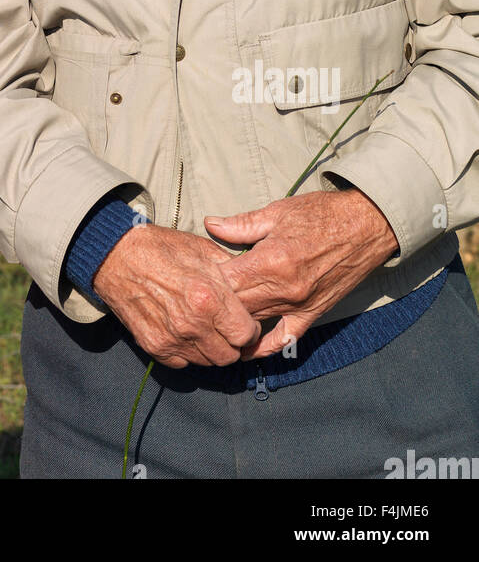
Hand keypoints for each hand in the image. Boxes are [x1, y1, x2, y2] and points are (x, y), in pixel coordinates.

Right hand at [91, 223, 261, 367]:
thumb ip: (231, 273)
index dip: (248, 330)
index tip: (243, 322)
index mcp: (209, 299)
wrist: (116, 255)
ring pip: (207, 363)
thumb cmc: (161, 248)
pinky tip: (182, 331)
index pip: (246, 336)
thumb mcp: (203, 250)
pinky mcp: (154, 346)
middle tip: (224, 328)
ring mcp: (172, 339)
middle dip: (231, 343)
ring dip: (209, 349)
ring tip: (202, 328)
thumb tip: (252, 287)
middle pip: (229, 356)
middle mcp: (193, 324)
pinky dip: (186, 352)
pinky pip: (182, 363)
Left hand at [205, 189, 398, 359]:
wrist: (367, 226)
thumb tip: (210, 224)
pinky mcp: (313, 315)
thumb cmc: (322, 214)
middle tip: (198, 298)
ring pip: (254, 323)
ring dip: (233, 321)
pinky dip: (264, 347)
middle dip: (215, 303)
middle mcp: (284, 289)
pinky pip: (285, 340)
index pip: (226, 280)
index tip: (195, 276)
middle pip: (236, 305)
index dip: (207, 279)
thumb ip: (241, 224)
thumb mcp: (277, 212)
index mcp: (271, 260)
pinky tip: (245, 349)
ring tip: (211, 320)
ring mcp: (299, 306)